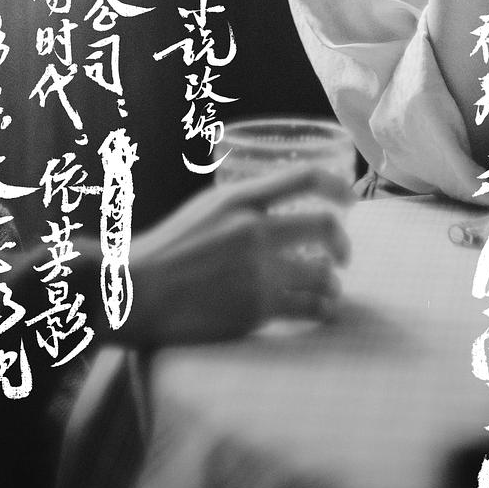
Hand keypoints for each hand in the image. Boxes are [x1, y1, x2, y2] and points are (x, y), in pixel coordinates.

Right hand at [122, 165, 351, 346]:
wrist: (137, 290)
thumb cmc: (171, 249)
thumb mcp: (207, 208)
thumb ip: (245, 205)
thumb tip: (285, 207)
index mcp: (240, 198)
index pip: (304, 177)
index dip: (337, 185)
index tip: (351, 197)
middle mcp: (253, 230)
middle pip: (325, 226)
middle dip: (342, 244)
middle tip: (342, 255)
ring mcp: (256, 271)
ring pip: (322, 274)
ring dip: (332, 283)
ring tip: (328, 289)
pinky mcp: (255, 309)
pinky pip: (308, 308)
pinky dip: (321, 309)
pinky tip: (319, 310)